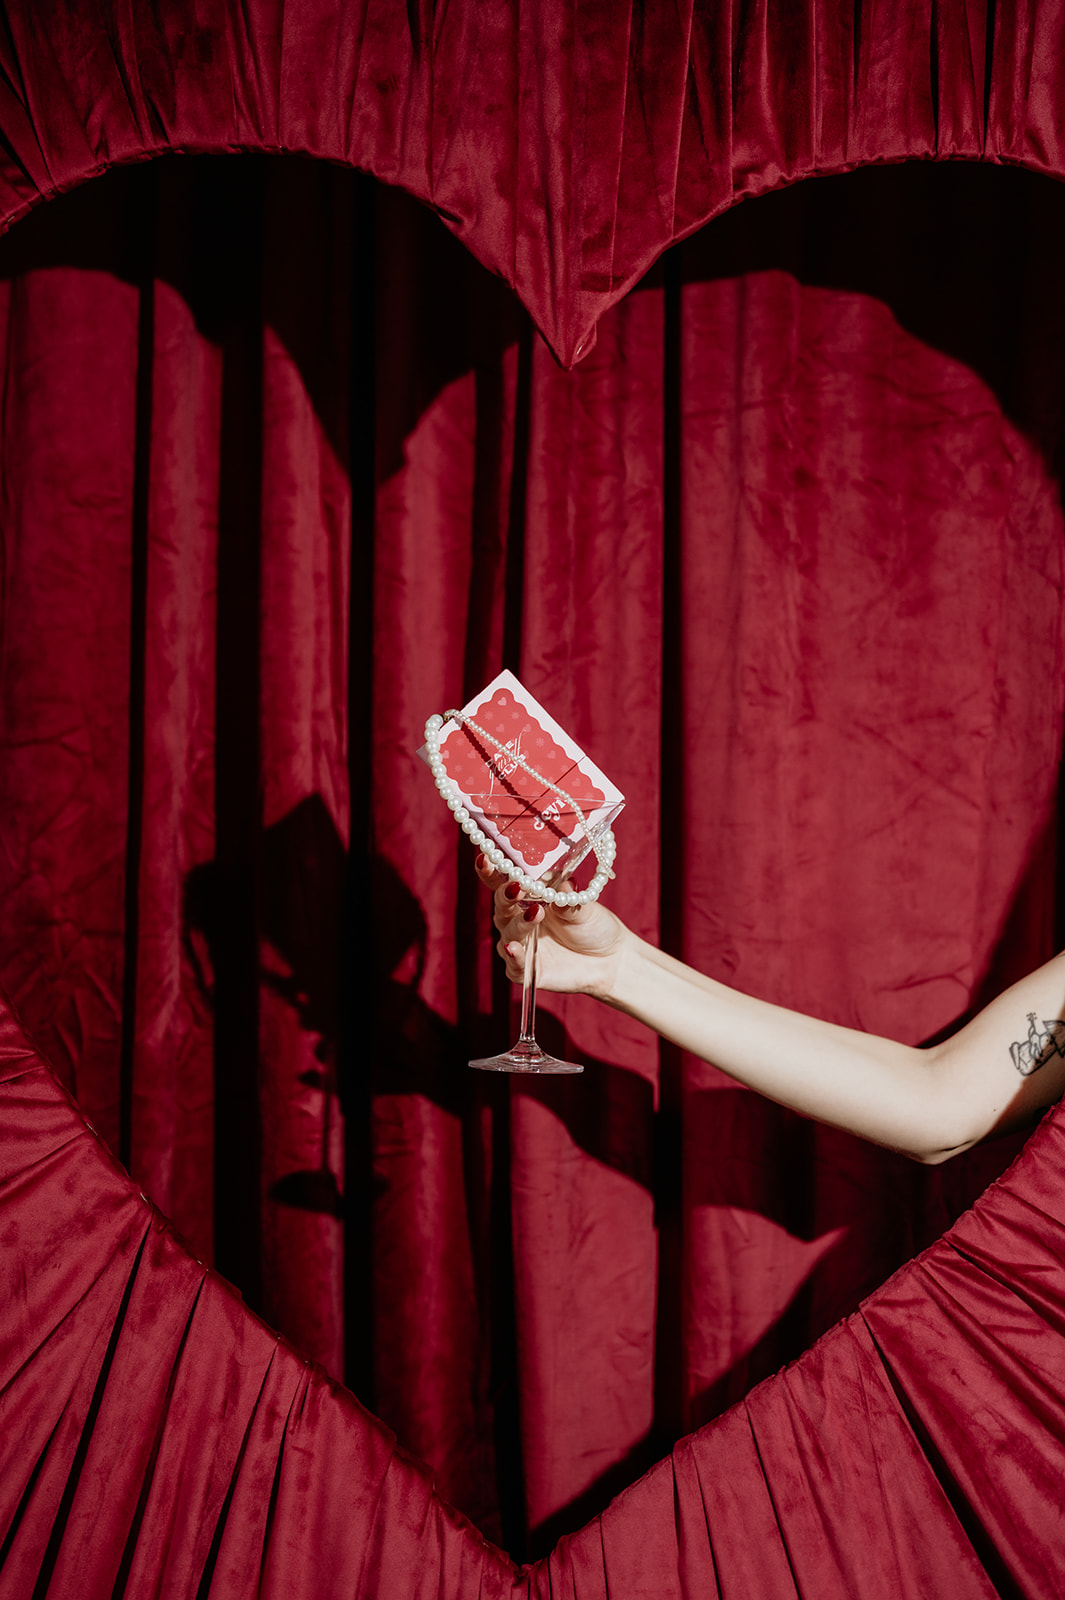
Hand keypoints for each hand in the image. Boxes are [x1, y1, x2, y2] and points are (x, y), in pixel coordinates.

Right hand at [474, 854, 630, 998]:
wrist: (610, 959)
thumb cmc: (593, 926)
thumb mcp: (586, 908)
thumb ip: (571, 898)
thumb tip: (566, 883)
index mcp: (529, 898)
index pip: (503, 881)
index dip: (491, 870)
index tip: (486, 858)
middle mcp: (519, 920)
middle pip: (502, 906)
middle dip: (506, 895)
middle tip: (517, 888)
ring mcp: (521, 945)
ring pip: (508, 933)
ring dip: (518, 923)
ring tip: (535, 914)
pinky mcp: (526, 970)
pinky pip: (514, 965)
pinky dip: (514, 956)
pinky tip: (514, 948)